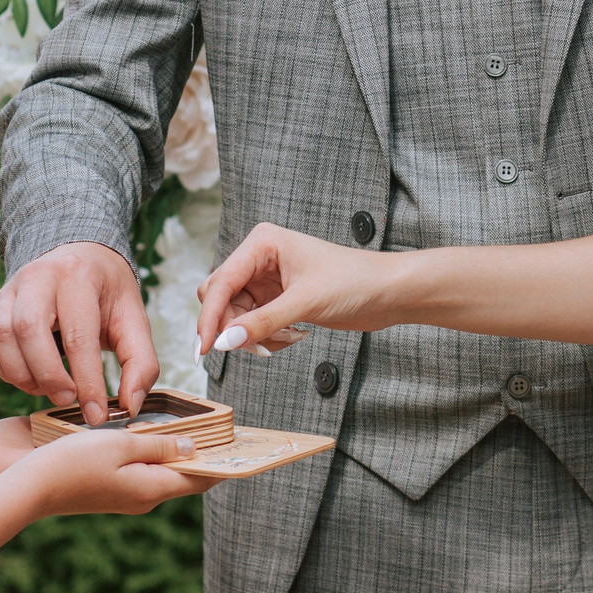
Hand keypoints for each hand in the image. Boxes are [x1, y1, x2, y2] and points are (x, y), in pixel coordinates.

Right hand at [0, 242, 157, 427]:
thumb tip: (129, 406)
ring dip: (23, 375)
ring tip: (49, 389)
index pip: (78, 335)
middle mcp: (38, 277)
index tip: (96, 415)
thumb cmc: (106, 294)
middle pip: (28, 329)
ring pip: (1, 337)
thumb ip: (140, 363)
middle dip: (48, 375)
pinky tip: (32, 378)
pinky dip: (7, 371)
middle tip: (68, 398)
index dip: (88, 381)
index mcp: (78, 276)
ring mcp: (10, 290)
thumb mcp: (134, 320)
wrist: (78, 257)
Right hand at [15, 429, 209, 515]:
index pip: (202, 477)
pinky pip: (143, 471)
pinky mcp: (111, 491)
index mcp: (153, 488)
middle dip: (202, 452)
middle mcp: (144, 498)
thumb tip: (192, 449)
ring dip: (175, 450)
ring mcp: (126, 496)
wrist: (29, 488)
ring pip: (163, 471)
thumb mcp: (121, 445)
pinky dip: (153, 454)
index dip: (223, 461)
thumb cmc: (72, 463)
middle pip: (184, 474)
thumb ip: (159, 446)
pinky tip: (149, 434)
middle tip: (216, 425)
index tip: (240, 443)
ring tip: (189, 424)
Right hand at [193, 223, 403, 355]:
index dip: (208, 318)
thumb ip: (262, 323)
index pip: (219, 283)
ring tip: (286, 341)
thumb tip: (223, 343)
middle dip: (233, 327)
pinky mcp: (276, 298)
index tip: (204, 350)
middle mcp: (259, 257)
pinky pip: (252, 324)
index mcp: (262, 242)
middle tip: (256, 348)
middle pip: (219, 298)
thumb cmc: (354, 282)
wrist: (388, 291)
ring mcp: (266, 279)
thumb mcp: (306, 303)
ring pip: (234, 315)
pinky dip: (265, 337)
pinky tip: (293, 337)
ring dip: (253, 335)